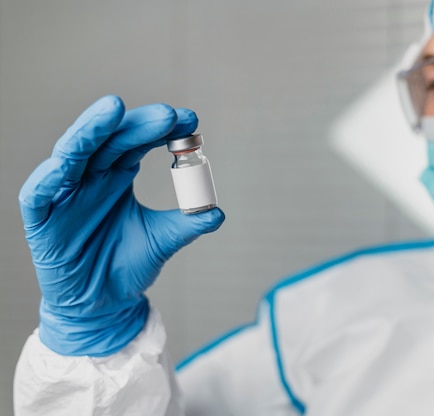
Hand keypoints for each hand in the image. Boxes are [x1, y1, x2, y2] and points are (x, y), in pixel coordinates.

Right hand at [19, 95, 224, 355]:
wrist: (101, 305)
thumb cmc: (126, 266)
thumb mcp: (162, 241)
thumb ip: (187, 224)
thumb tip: (218, 213)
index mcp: (117, 175)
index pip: (137, 141)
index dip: (160, 128)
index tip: (190, 120)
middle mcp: (90, 177)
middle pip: (110, 140)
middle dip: (137, 125)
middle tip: (167, 115)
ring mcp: (64, 194)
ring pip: (72, 153)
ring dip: (91, 131)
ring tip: (113, 109)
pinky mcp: (41, 219)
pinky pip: (39, 195)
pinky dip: (49, 177)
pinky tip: (64, 165)